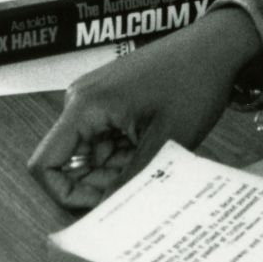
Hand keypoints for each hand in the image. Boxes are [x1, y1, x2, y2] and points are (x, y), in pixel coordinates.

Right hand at [28, 14, 256, 209]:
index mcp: (85, 105)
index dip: (67, 194)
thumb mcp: (164, 141)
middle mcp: (82, 100)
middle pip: (69, 162)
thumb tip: (105, 215)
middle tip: (141, 181)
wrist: (217, 46)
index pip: (45, 164)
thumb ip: (129, 180)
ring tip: (154, 158)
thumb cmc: (194, 83)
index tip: (103, 203)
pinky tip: (153, 147)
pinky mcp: (110, 99)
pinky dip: (124, 153)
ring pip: (90, 154)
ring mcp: (95, 98)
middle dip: (99, 182)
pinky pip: (104, 139)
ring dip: (116, 168)